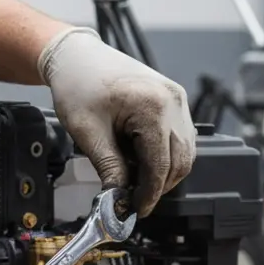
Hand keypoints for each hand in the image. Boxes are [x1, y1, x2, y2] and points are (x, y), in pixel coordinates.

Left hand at [38, 27, 197, 216]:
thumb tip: (119, 198)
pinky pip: (181, 136)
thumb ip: (109, 168)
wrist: (77, 55)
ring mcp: (177, 99)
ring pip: (185, 151)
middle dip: (159, 185)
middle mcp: (173, 101)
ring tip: (137, 180)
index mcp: (153, 107)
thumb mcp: (88, 133)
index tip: (137, 209)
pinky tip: (144, 160)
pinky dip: (167, 154)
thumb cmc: (78, 84)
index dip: (150, 193)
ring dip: (165, 171)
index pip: (161, 165)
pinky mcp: (174, 99)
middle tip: (135, 199)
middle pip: (180, 161)